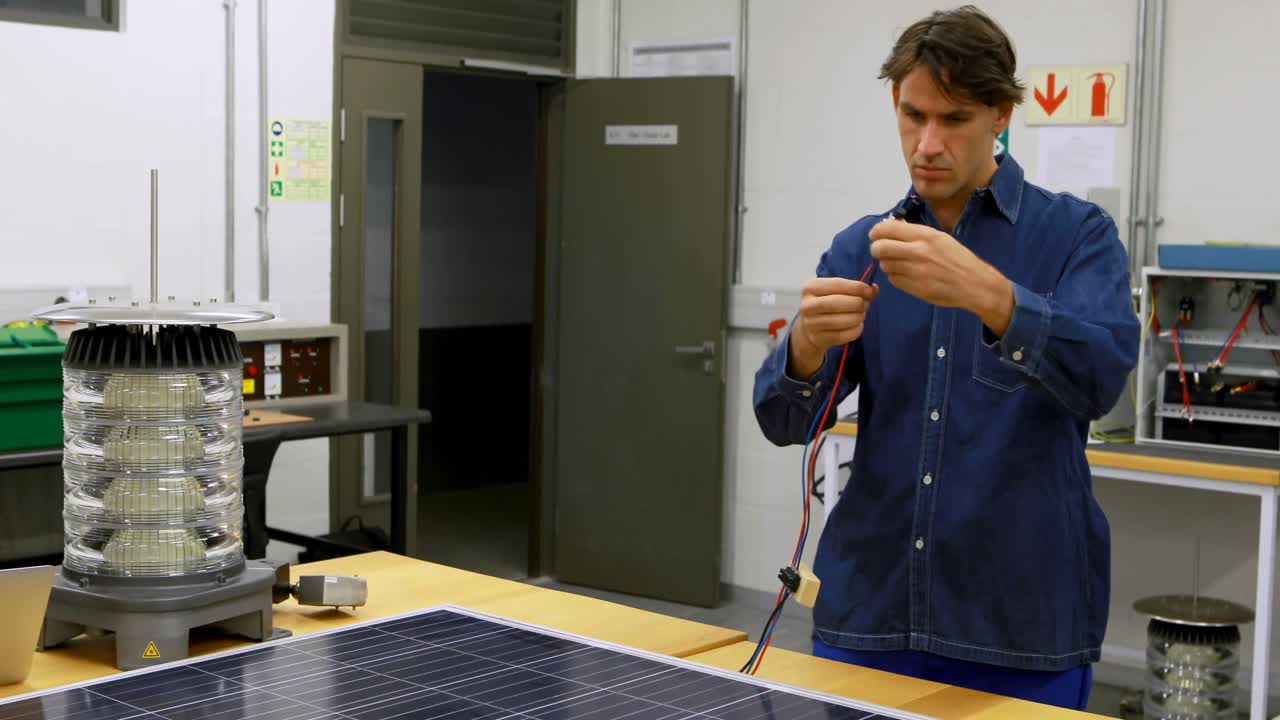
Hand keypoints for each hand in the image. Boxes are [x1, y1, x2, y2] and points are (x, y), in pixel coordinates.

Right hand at [788, 277, 878, 378]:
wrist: (808, 329)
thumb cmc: (825, 305)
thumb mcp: (835, 292)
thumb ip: (855, 289)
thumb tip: (874, 288)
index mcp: (810, 288)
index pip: (837, 284)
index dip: (857, 287)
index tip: (869, 291)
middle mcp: (807, 305)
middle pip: (838, 303)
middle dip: (858, 303)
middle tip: (866, 305)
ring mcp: (811, 324)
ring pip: (842, 321)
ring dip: (858, 317)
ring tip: (861, 315)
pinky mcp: (819, 339)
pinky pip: (844, 335)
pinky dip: (856, 330)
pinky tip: (857, 326)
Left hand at [868, 219, 1014, 334]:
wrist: (974, 284)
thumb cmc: (958, 258)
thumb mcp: (940, 238)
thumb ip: (915, 233)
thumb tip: (892, 226)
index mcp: (925, 235)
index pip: (888, 229)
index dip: (876, 231)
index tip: (875, 235)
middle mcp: (918, 252)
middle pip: (879, 248)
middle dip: (876, 248)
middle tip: (880, 250)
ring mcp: (914, 271)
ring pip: (885, 265)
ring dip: (887, 263)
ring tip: (899, 263)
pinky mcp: (914, 288)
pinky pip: (893, 280)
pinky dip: (895, 277)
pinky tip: (906, 275)